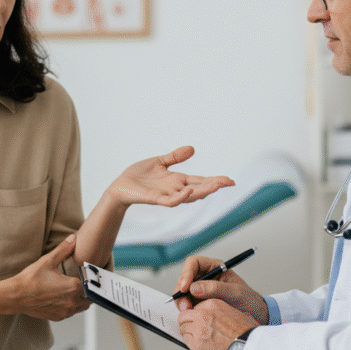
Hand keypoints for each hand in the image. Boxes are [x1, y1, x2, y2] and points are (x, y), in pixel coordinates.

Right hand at [10, 235, 91, 320]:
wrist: (15, 296)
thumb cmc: (30, 280)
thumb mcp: (48, 261)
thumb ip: (63, 249)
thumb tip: (73, 239)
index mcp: (72, 287)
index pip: (90, 284)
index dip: (90, 279)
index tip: (87, 275)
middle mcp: (71, 301)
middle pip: (89, 297)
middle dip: (88, 290)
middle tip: (83, 282)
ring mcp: (65, 311)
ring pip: (82, 307)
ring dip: (81, 299)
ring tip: (74, 290)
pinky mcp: (58, 317)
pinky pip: (71, 313)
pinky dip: (72, 307)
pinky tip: (64, 298)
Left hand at [108, 146, 234, 207]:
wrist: (120, 185)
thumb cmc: (138, 176)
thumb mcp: (159, 162)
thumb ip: (175, 157)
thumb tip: (192, 149)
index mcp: (177, 180)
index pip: (200, 180)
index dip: (215, 180)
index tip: (230, 180)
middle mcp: (175, 189)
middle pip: (199, 188)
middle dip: (214, 185)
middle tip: (229, 182)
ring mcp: (166, 195)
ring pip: (189, 196)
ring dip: (203, 191)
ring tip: (216, 185)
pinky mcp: (156, 199)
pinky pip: (171, 200)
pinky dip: (180, 197)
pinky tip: (188, 190)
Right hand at [174, 255, 268, 324]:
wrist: (256, 315)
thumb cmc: (249, 300)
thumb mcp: (235, 292)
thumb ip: (215, 289)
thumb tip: (194, 288)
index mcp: (215, 267)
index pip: (194, 263)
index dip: (186, 273)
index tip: (186, 287)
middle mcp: (206, 277)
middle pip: (185, 278)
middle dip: (181, 290)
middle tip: (184, 304)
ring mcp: (202, 290)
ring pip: (184, 291)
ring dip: (182, 301)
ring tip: (187, 311)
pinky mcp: (200, 302)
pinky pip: (188, 303)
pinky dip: (186, 309)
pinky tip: (190, 315)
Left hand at [178, 298, 259, 349]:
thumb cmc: (247, 334)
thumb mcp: (235, 313)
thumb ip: (220, 312)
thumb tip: (213, 316)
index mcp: (213, 304)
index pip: (195, 306)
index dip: (197, 314)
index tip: (199, 320)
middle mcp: (202, 315)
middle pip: (184, 315)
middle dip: (188, 322)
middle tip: (195, 329)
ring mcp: (198, 330)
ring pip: (183, 328)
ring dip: (189, 332)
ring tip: (200, 338)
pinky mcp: (196, 345)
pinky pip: (186, 341)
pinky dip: (191, 343)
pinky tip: (201, 345)